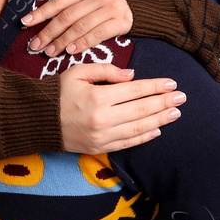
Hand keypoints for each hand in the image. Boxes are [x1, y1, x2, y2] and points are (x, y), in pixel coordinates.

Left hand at [22, 0, 132, 56]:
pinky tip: (71, 51)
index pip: (60, 1)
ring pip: (81, 27)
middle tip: (35, 45)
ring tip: (50, 51)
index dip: (42, 12)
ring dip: (63, 41)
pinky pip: (98, 35)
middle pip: (68, 16)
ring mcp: (110, 9)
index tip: (26, 23)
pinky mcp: (121, 22)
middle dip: (49, 32)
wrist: (141, 2)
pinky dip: (83, 43)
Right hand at [59, 63, 184, 154]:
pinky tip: (157, 130)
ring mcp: (101, 136)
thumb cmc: (58, 91)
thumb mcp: (78, 72)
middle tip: (182, 98)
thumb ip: (107, 71)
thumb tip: (133, 76)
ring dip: (160, 120)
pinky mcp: (98, 148)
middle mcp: (102, 119)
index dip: (155, 87)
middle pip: (141, 110)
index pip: (134, 91)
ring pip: (138, 129)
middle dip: (164, 103)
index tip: (172, 83)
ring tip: (175, 113)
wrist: (37, 119)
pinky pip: (127, 143)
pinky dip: (144, 138)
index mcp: (97, 97)